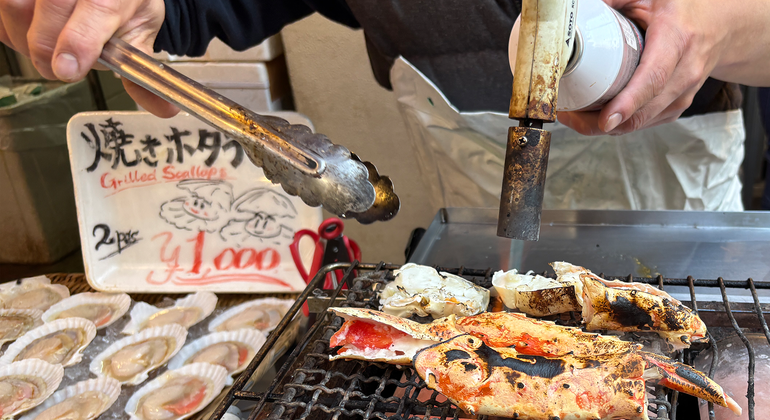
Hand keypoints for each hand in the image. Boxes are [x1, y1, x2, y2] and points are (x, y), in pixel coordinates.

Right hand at [0, 0, 177, 116]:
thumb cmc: (125, 4)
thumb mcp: (143, 33)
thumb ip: (144, 73)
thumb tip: (167, 111)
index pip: (98, 7)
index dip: (78, 41)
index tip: (67, 70)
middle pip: (50, 8)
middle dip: (47, 49)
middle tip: (61, 69)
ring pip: (17, 4)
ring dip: (23, 38)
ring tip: (45, 52)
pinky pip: (1, 8)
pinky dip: (9, 28)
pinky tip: (26, 35)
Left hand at [557, 0, 728, 135]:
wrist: (720, 26)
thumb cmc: (683, 9)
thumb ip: (615, 0)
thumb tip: (579, 8)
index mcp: (678, 39)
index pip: (653, 78)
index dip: (628, 102)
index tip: (607, 118)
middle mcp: (685, 71)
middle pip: (643, 111)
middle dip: (602, 122)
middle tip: (570, 116)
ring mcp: (683, 93)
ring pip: (640, 123)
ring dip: (604, 126)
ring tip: (574, 115)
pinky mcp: (676, 106)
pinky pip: (643, 123)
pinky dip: (617, 124)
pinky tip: (594, 116)